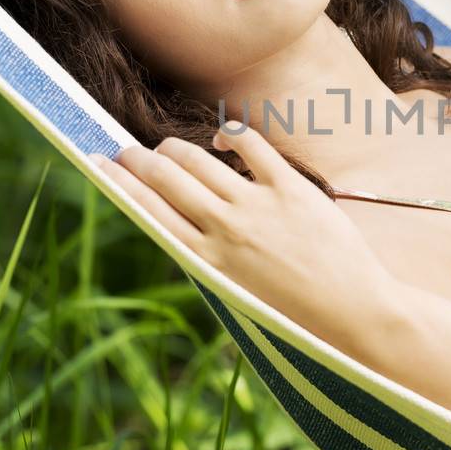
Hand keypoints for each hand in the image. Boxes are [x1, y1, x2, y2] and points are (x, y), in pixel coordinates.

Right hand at [91, 123, 392, 337]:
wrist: (351, 312)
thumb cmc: (292, 315)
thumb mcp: (236, 296)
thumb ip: (208, 262)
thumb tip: (183, 230)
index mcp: (206, 262)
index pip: (148, 210)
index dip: (118, 181)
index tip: (99, 163)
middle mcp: (224, 229)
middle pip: (165, 178)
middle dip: (136, 159)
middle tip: (125, 151)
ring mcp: (257, 205)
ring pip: (197, 159)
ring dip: (173, 149)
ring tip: (164, 149)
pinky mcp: (290, 188)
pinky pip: (250, 144)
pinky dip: (229, 135)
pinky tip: (222, 140)